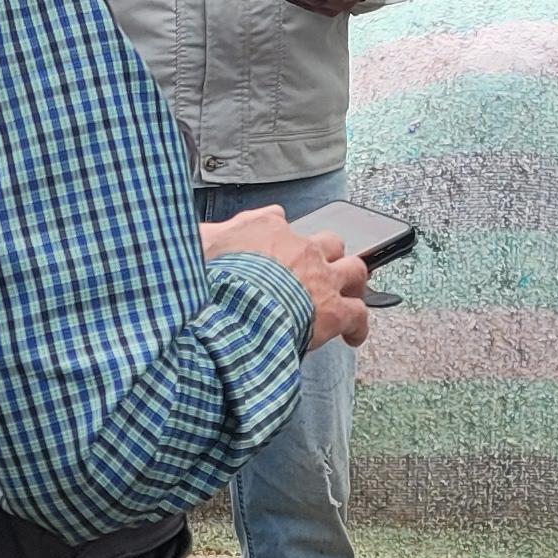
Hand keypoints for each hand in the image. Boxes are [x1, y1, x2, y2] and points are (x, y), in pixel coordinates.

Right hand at [201, 205, 373, 351]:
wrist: (235, 307)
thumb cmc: (216, 278)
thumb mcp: (200, 244)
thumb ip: (210, 233)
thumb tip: (212, 229)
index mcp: (268, 229)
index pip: (279, 222)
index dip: (280, 239)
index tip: (276, 253)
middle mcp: (301, 248)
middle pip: (329, 242)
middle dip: (328, 255)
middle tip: (323, 271)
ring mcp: (322, 277)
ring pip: (355, 270)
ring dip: (352, 283)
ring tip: (347, 296)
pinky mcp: (334, 309)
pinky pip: (358, 314)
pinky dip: (357, 326)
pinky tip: (353, 336)